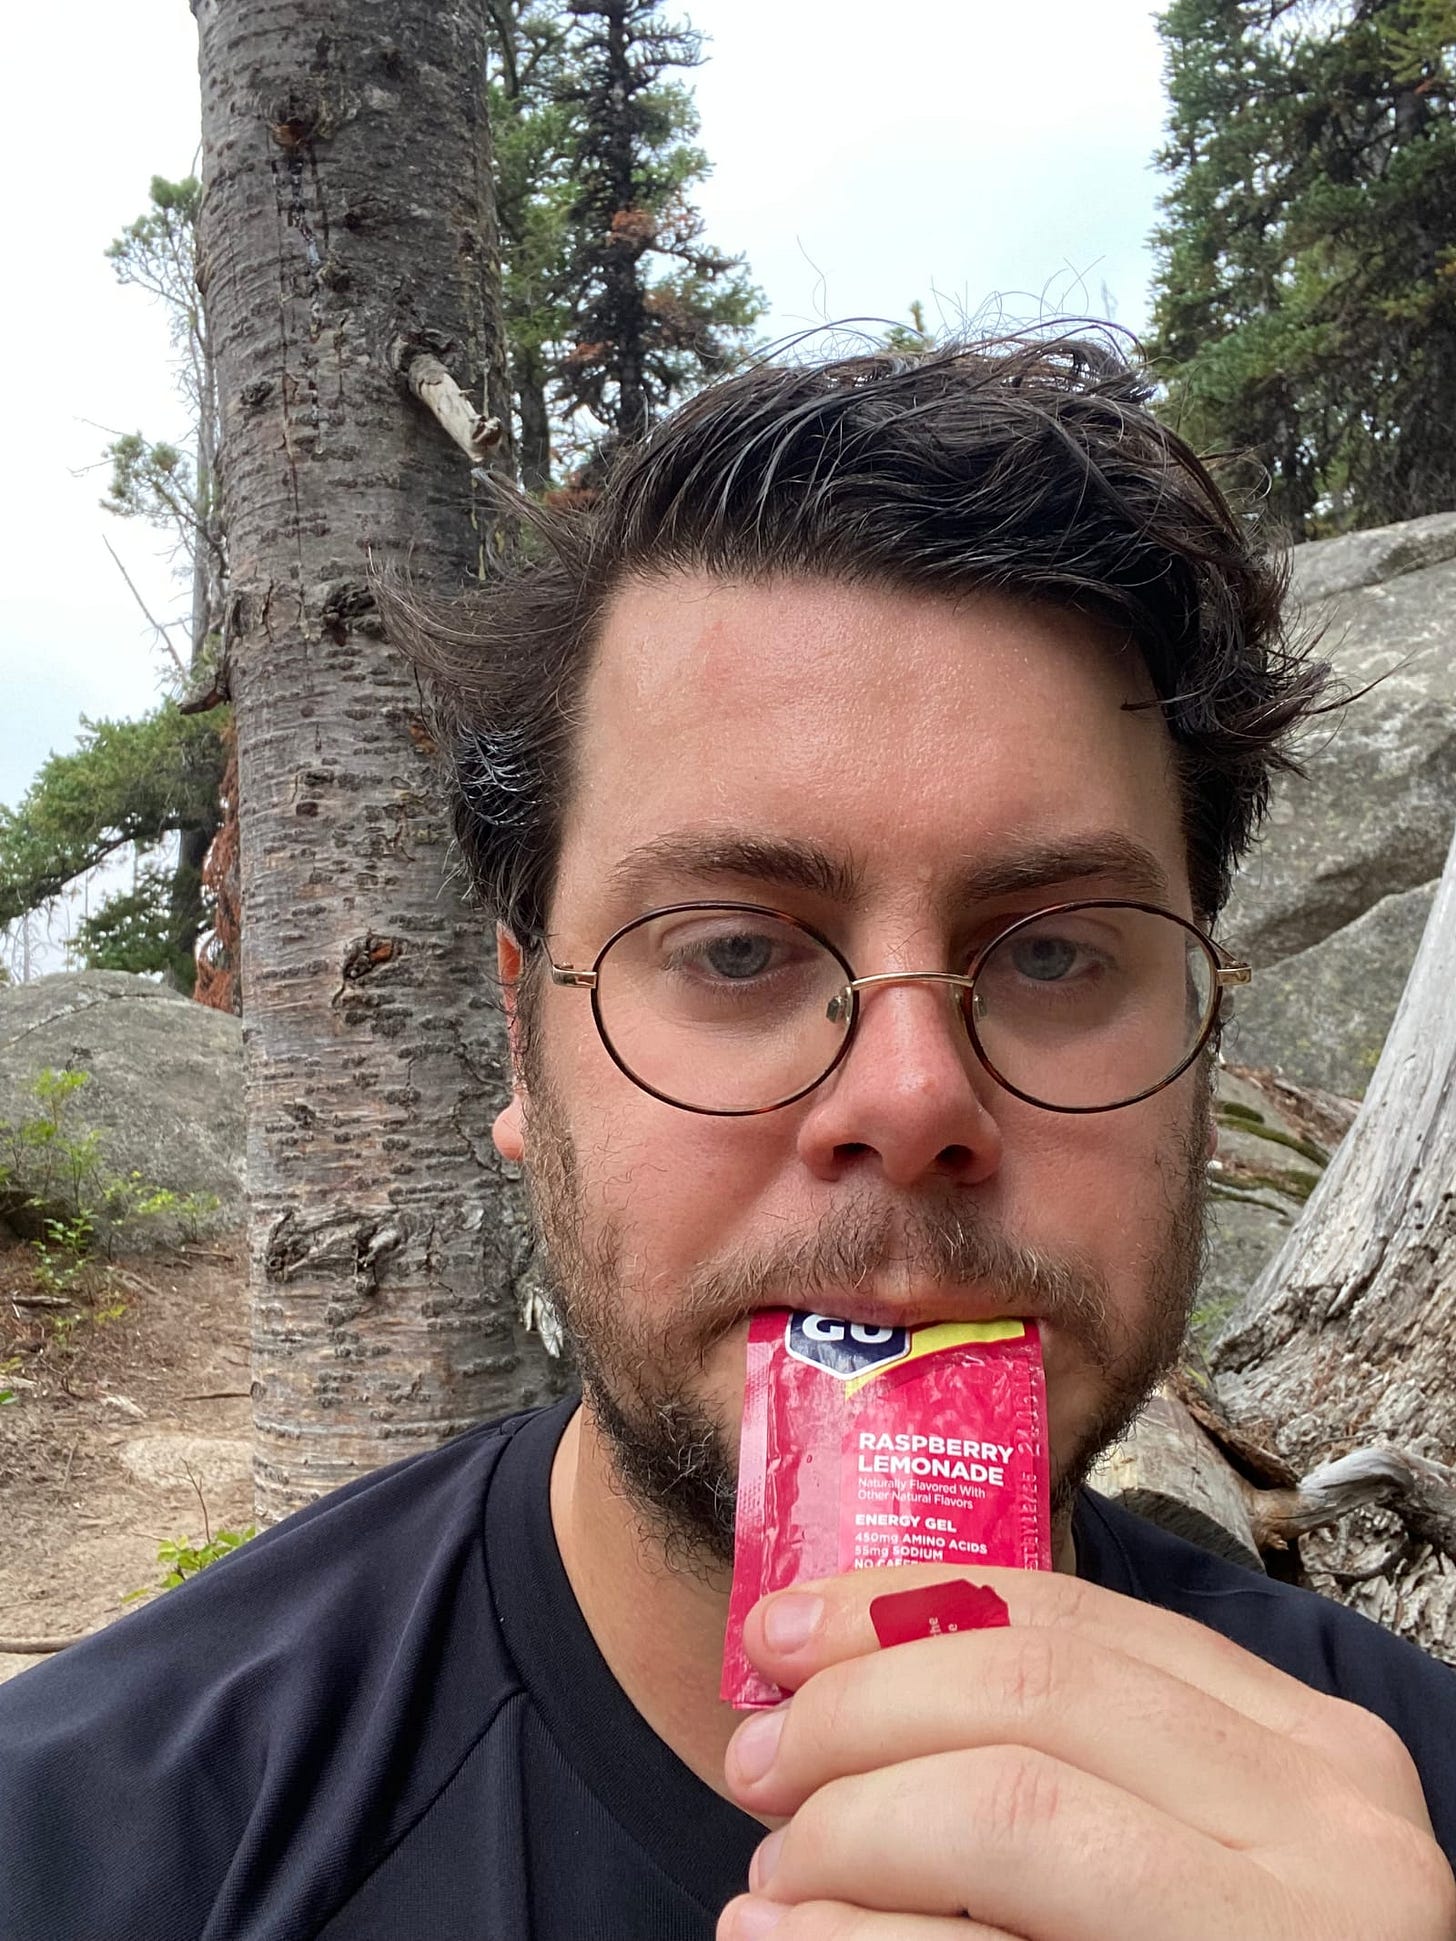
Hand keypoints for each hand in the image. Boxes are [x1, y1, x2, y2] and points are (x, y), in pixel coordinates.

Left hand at [717, 1565, 1455, 1939]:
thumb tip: (826, 1679)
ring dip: (847, 1828)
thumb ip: (1064, 1755)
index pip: (1072, 1622)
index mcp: (1310, 1752)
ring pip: (1004, 1809)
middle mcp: (1326, 1829)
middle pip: (1026, 1691)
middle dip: (855, 1710)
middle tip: (756, 1763)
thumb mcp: (1185, 1846)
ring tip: (772, 1878)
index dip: (900, 1610)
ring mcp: (1284, 1938)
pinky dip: (852, 1939)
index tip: (780, 1632)